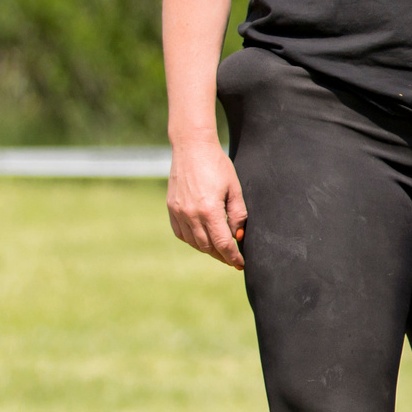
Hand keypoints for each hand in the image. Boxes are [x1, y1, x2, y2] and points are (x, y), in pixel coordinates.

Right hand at [168, 138, 247, 268]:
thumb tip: (237, 236)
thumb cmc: (217, 165)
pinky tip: (202, 239)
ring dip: (208, 250)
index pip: (222, 244)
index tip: (240, 263)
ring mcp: (178, 212)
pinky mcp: (171, 208)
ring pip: (193, 242)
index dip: (233, 257)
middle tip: (232, 259)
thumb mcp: (234, 189)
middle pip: (207, 247)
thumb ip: (238, 215)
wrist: (191, 148)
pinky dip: (192, 240)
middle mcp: (191, 215)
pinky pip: (181, 233)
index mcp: (209, 210)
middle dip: (221, 256)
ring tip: (220, 251)